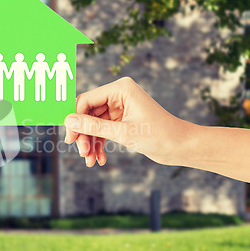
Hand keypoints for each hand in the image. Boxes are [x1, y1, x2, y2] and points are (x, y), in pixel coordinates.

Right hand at [64, 77, 192, 167]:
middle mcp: (118, 94)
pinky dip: (99, 144)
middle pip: (88, 113)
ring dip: (90, 143)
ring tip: (90, 161)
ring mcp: (120, 107)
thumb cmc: (158, 135)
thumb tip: (69, 121)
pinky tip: (100, 159)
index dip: (75, 119)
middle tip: (82, 154)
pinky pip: (103, 130)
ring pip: (94, 124)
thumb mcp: (122, 132)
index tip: (70, 139)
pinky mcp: (122, 119)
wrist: (181, 147)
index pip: (86, 100)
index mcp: (120, 89)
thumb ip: (93, 127)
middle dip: (84, 135)